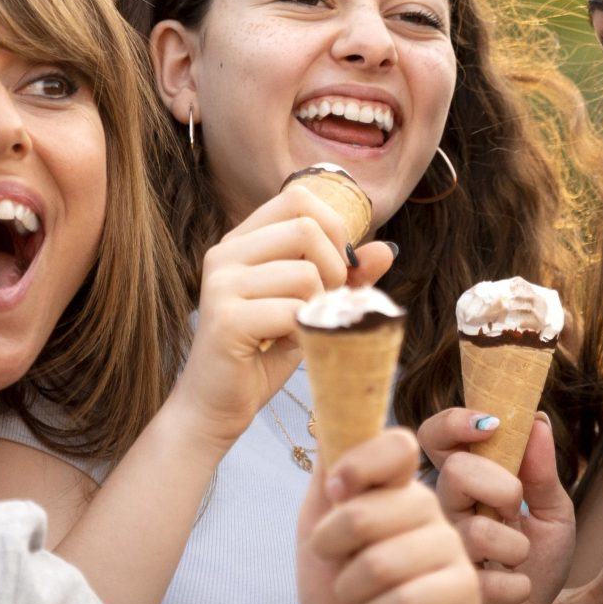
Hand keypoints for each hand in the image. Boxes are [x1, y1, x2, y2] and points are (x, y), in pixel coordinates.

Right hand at [168, 182, 396, 443]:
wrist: (216, 405)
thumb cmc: (262, 352)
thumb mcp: (308, 305)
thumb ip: (343, 276)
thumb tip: (386, 251)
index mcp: (241, 240)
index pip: (297, 198)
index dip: (333, 227)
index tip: (338, 267)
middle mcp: (225, 253)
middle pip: (306, 228)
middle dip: (334, 268)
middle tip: (324, 303)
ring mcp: (221, 284)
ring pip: (305, 273)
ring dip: (320, 306)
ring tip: (304, 328)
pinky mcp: (226, 319)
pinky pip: (293, 311)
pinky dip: (306, 331)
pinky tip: (291, 345)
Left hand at [299, 429, 478, 603]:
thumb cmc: (342, 589)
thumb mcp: (316, 529)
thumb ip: (327, 476)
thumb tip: (331, 416)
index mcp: (397, 486)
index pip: (397, 446)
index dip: (360, 464)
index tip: (334, 490)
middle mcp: (430, 509)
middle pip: (371, 510)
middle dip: (332, 546)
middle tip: (336, 564)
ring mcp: (452, 549)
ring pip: (383, 560)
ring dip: (351, 589)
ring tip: (358, 597)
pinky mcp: (466, 592)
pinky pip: (408, 598)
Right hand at [422, 410, 575, 603]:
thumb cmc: (535, 564)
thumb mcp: (552, 515)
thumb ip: (543, 473)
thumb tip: (536, 420)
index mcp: (464, 483)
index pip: (437, 438)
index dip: (454, 423)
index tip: (492, 423)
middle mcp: (442, 510)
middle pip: (455, 473)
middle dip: (500, 485)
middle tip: (515, 505)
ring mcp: (437, 551)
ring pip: (473, 530)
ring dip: (513, 545)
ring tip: (519, 560)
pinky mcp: (443, 594)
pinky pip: (482, 580)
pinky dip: (515, 586)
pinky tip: (518, 591)